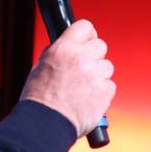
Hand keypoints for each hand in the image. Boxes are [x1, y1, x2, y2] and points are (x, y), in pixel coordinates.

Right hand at [21, 19, 115, 136]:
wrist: (45, 124)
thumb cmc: (40, 100)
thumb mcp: (41, 66)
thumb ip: (58, 53)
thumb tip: (68, 47)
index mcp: (64, 49)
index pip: (85, 27)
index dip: (87, 35)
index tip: (87, 40)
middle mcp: (81, 59)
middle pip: (101, 45)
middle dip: (94, 56)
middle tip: (85, 68)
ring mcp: (95, 75)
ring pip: (107, 66)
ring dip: (99, 74)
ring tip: (84, 87)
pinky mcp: (105, 92)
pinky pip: (110, 85)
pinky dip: (102, 91)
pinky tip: (88, 98)